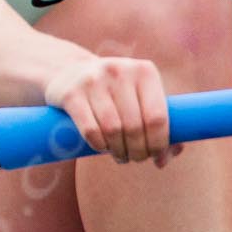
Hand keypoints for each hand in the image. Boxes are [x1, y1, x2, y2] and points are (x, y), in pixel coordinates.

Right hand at [44, 53, 182, 166]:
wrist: (68, 72)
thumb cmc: (115, 94)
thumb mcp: (139, 99)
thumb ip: (159, 128)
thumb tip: (163, 160)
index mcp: (145, 71)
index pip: (158, 117)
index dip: (159, 144)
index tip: (155, 156)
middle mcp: (120, 71)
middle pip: (135, 127)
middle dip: (138, 151)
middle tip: (136, 158)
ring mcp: (94, 80)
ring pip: (113, 130)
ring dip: (119, 151)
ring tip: (120, 155)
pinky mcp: (71, 93)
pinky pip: (90, 130)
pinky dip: (99, 146)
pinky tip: (102, 147)